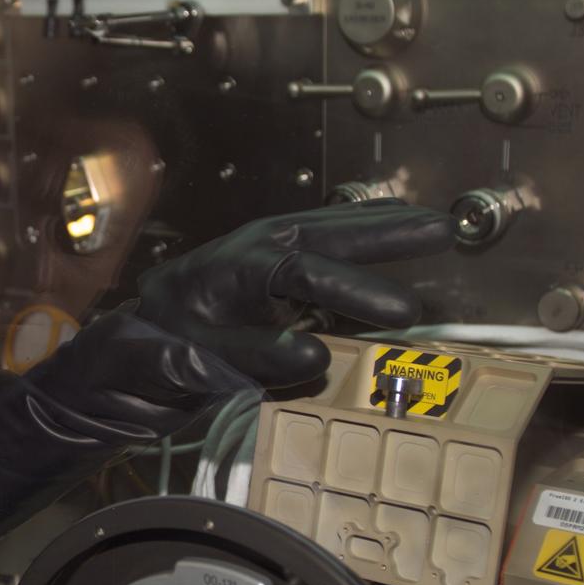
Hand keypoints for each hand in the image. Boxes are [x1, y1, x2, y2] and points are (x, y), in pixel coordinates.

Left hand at [136, 200, 454, 386]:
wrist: (140, 336)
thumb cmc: (157, 348)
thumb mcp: (184, 360)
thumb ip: (245, 358)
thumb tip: (313, 361)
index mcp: (232, 269)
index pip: (299, 273)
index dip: (352, 289)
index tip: (400, 313)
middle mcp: (254, 248)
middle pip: (327, 233)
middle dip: (386, 233)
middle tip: (443, 233)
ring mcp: (270, 248)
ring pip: (333, 227)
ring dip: (385, 224)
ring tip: (440, 226)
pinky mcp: (282, 259)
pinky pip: (330, 237)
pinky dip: (367, 228)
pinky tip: (401, 223)